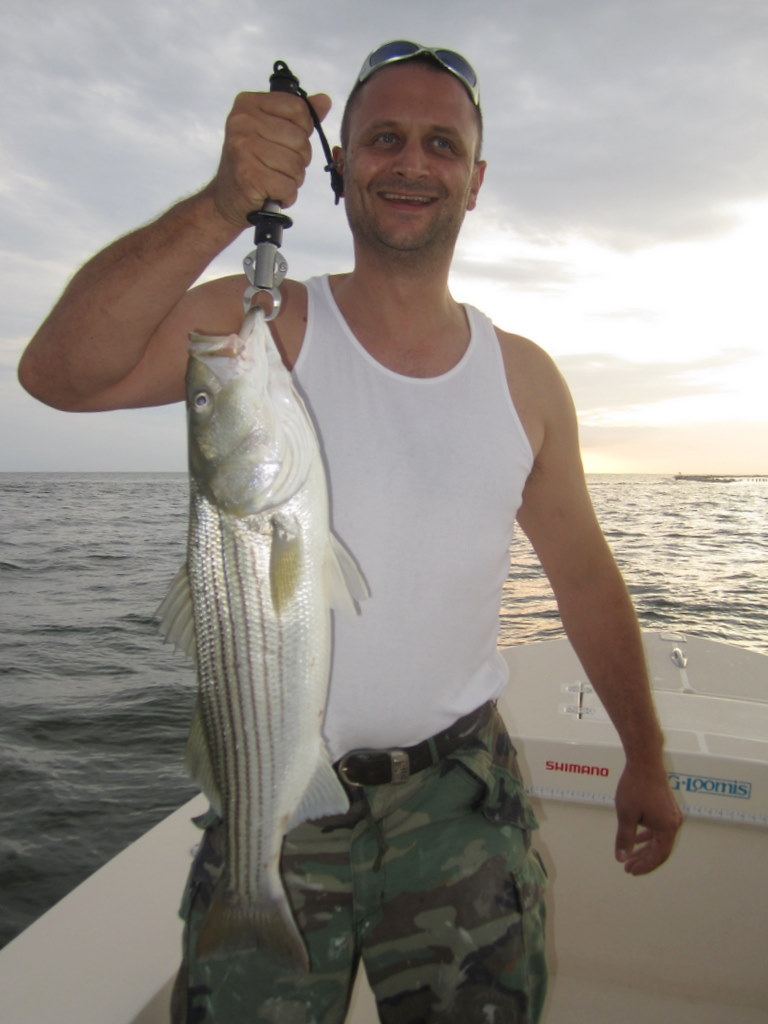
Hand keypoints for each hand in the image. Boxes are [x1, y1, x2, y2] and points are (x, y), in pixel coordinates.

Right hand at [209, 90, 332, 227]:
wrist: (227, 199)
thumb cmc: (252, 163)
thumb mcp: (272, 132)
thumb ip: (298, 117)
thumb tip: (325, 100)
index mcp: (248, 104)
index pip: (298, 108)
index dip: (303, 130)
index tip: (286, 143)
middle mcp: (242, 122)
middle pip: (300, 139)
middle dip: (299, 160)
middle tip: (278, 167)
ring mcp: (243, 148)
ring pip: (297, 165)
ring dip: (292, 180)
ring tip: (274, 180)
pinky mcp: (248, 176)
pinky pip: (289, 186)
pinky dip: (286, 195)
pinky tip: (272, 193)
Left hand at [613, 761, 681, 874]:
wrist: (644, 761)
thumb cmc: (635, 787)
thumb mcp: (626, 815)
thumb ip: (625, 838)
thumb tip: (621, 857)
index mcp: (667, 828)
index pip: (658, 855)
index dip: (645, 865)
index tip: (630, 870)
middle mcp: (673, 823)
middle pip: (659, 849)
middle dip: (643, 859)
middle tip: (627, 867)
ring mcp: (671, 814)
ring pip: (658, 838)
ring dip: (644, 848)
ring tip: (630, 856)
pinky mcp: (666, 807)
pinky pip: (658, 828)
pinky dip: (647, 835)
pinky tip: (636, 838)